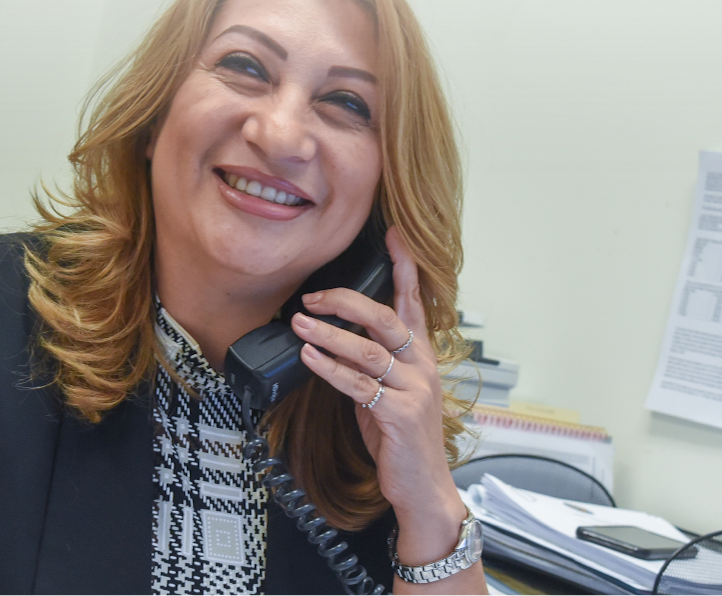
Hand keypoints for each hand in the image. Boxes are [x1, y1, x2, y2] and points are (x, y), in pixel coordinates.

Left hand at [291, 226, 469, 568]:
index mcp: (421, 355)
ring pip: (368, 351)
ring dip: (328, 334)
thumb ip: (369, 362)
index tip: (392, 235)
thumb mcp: (388, 390)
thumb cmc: (401, 436)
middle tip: (312, 294)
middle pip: (385, 318)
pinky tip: (308, 356)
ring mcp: (414, 390)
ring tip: (299, 321)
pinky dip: (329, 368)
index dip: (403, 266)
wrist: (422, 486)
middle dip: (345, 300)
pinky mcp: (400, 415)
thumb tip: (333, 336)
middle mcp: (422, 366)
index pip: (414, 301)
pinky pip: (359, 385)